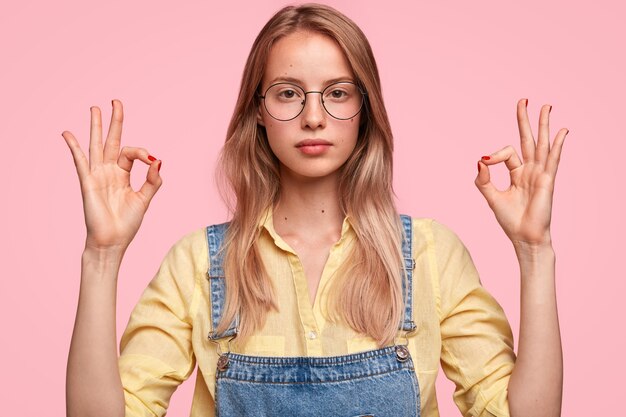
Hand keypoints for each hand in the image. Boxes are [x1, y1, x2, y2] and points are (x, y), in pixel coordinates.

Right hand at [62, 99, 162, 251]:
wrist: (112, 241)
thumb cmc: (127, 223)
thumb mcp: (145, 199)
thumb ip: (152, 180)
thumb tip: (159, 160)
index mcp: (123, 174)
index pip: (131, 153)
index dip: (142, 152)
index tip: (151, 161)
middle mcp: (110, 171)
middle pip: (111, 140)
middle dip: (114, 121)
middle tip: (115, 101)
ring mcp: (97, 175)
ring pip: (96, 145)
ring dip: (95, 127)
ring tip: (94, 108)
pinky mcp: (88, 183)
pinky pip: (80, 162)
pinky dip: (75, 147)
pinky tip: (68, 134)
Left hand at [474, 99, 567, 247]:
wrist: (524, 237)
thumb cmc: (510, 220)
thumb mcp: (491, 197)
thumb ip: (483, 180)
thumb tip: (479, 159)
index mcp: (517, 173)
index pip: (506, 153)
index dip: (494, 154)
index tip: (485, 162)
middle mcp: (530, 170)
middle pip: (528, 139)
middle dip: (525, 119)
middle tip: (524, 99)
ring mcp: (540, 174)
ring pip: (541, 144)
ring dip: (544, 124)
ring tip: (546, 106)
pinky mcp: (547, 180)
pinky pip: (552, 159)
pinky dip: (556, 145)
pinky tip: (562, 131)